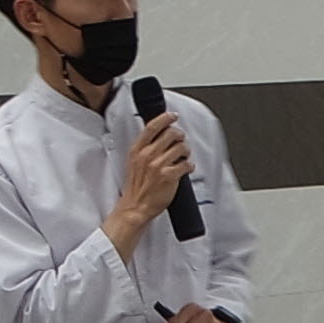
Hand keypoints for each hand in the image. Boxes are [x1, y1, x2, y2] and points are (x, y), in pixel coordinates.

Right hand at [110, 113, 192, 236]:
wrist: (135, 207)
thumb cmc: (136, 187)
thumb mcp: (134, 162)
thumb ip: (144, 148)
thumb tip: (159, 135)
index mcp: (137, 150)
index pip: (152, 127)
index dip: (165, 118)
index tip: (172, 116)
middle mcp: (147, 156)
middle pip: (170, 134)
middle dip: (180, 135)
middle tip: (181, 139)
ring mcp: (158, 166)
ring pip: (181, 147)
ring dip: (186, 150)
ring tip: (184, 156)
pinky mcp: (169, 176)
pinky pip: (187, 164)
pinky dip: (190, 165)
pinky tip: (186, 167)